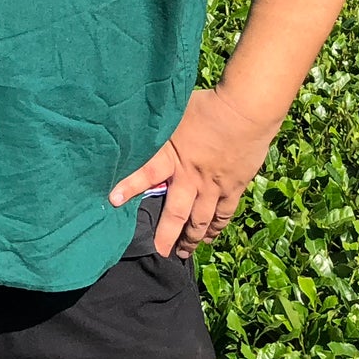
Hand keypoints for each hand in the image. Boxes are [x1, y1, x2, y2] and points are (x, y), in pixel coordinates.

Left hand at [109, 87, 279, 255]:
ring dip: (191, 238)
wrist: (246, 110)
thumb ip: (159, 124)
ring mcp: (214, 186)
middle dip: (166, 235)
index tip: (113, 200)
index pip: (146, 174)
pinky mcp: (233, 188)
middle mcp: (191, 177)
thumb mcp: (174, 110)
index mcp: (173, 155)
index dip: (129, 187)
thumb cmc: (207, 105)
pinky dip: (216, 228)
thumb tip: (139, 116)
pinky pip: (223, 215)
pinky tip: (209, 237)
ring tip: (182, 252)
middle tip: (158, 252)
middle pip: (176, 213)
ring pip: (200, 221)